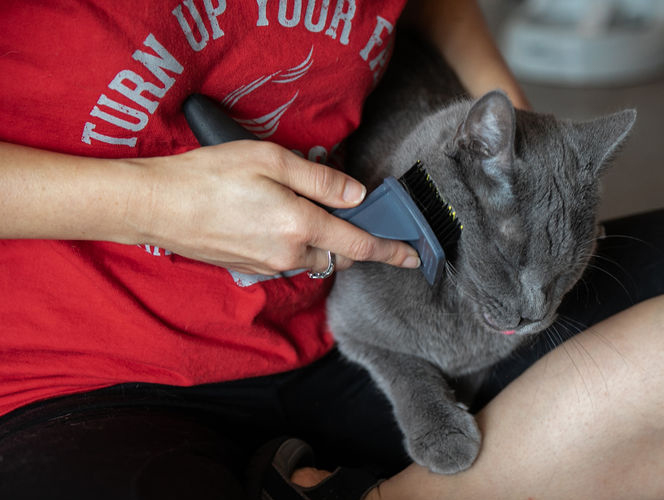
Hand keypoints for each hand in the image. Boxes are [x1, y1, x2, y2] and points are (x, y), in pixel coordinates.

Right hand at [133, 140, 419, 274]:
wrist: (155, 205)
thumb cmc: (208, 175)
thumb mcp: (270, 160)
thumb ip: (320, 179)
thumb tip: (357, 194)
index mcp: (299, 225)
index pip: (359, 244)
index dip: (390, 250)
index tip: (412, 256)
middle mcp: (289, 254)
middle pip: (339, 254)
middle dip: (354, 240)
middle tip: (354, 213)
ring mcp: (269, 265)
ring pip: (313, 257)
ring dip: (323, 239)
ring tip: (305, 207)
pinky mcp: (252, 268)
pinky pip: (289, 259)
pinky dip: (298, 243)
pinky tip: (277, 217)